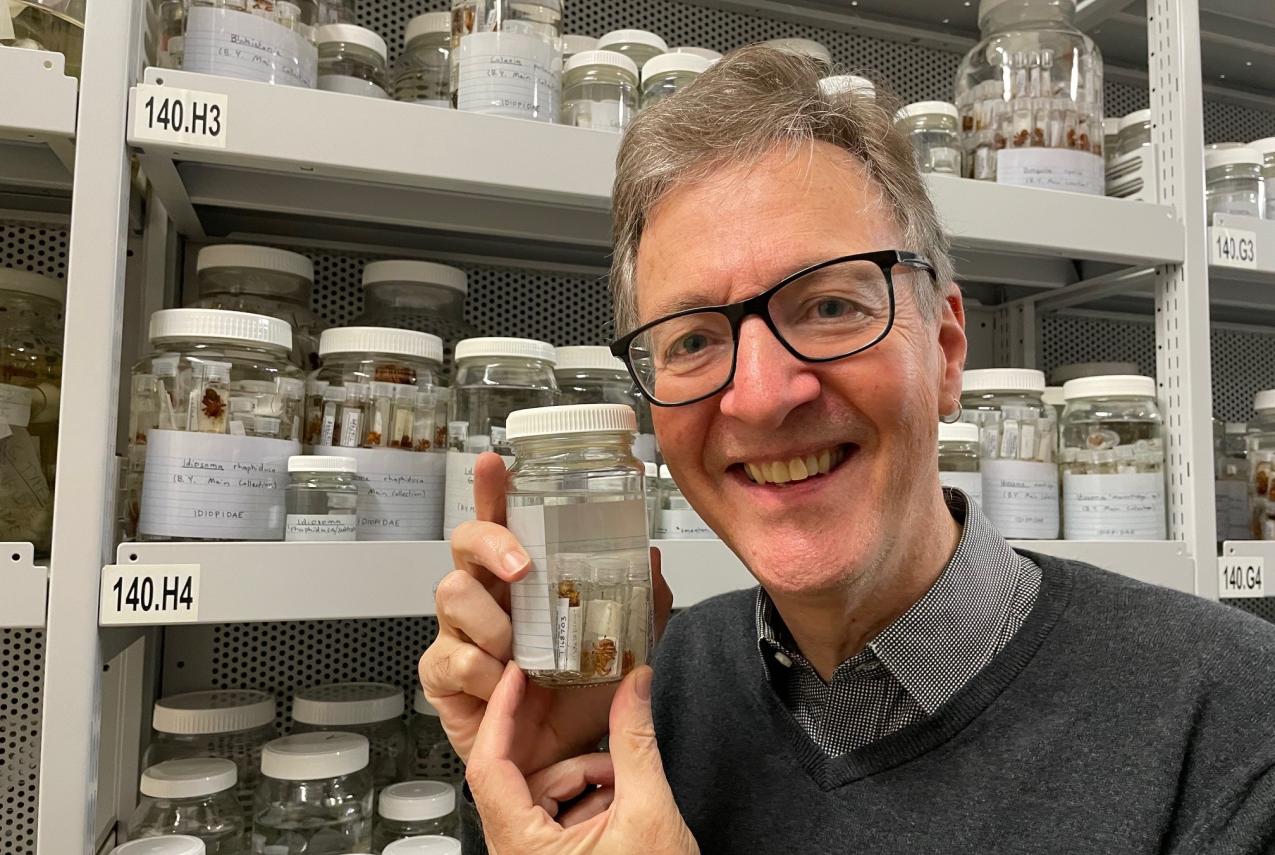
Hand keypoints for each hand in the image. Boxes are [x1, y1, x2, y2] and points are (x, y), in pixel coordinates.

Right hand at [419, 451, 672, 768]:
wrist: (563, 763)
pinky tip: (504, 683)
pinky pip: (451, 658)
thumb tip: (652, 555)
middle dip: (490, 544)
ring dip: (492, 621)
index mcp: (523, 578)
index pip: (504, 521)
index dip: (494, 489)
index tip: (495, 463)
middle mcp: (486, 596)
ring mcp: (460, 633)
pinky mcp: (445, 674)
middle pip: (464, 543)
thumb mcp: (626, 645)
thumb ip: (644, 601)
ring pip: (451, 594)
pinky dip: (483, 672)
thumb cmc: (582, 698)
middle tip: (522, 568)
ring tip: (519, 650)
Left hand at [468, 662, 698, 854]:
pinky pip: (559, 815)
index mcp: (522, 847)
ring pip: (546, 795)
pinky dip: (592, 802)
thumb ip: (636, 742)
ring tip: (627, 794)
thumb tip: (634, 687)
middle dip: (575, 762)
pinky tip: (623, 809)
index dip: (502, 715)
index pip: (488, 766)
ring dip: (589, 782)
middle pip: (525, 779)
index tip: (517, 679)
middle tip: (608, 752)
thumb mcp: (648, 812)